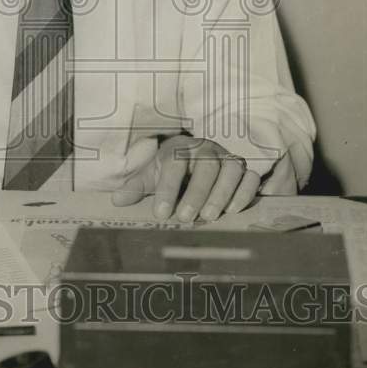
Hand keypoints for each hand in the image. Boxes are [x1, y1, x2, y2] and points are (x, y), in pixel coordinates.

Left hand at [112, 135, 260, 222]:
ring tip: (210, 217)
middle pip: (205, 166)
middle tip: (186, 218)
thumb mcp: (150, 175)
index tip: (161, 214)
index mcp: (179, 149)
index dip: (168, 188)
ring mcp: (227, 158)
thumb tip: (117, 200)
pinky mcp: (244, 169)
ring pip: (231, 170)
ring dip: (222, 193)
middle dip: (197, 193)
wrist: (194, 154)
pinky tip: (234, 210)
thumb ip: (136, 187)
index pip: (174, 164)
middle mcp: (205, 150)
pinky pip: (250, 176)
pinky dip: (245, 192)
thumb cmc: (171, 169)